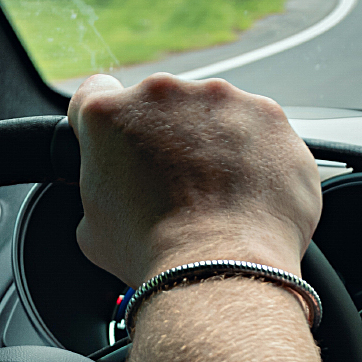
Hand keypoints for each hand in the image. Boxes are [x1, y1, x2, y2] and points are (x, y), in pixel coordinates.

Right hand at [67, 72, 320, 285]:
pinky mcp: (270, 117)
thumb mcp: (91, 226)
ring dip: (211, 142)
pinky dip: (254, 154)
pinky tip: (245, 193)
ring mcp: (223, 100)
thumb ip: (102, 187)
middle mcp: (165, 93)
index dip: (106, 125)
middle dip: (163, 136)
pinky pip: (258, 129)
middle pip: (159, 104)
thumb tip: (118, 194)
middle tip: (170, 184)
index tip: (118, 144)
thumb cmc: (153, 250)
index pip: (95, 94)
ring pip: (212, 113)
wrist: (219, 267)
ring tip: (214, 193)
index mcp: (108, 114)